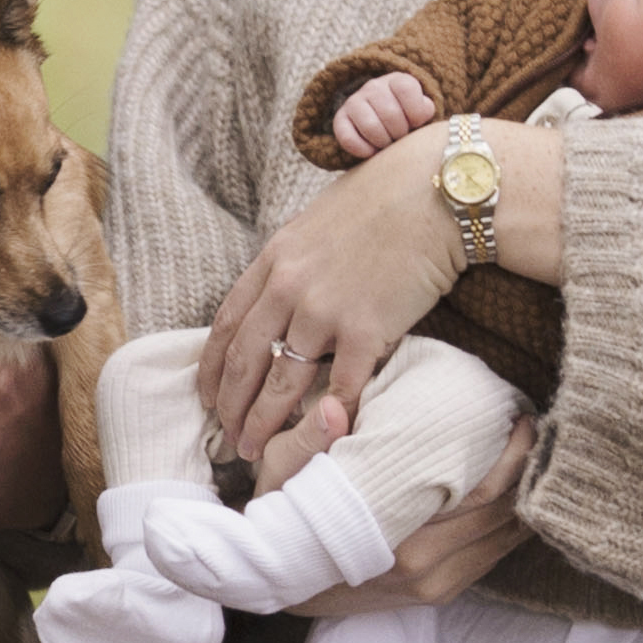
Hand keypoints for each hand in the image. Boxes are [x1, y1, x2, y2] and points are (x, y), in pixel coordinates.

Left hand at [203, 119, 562, 460]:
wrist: (435, 190)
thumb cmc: (386, 198)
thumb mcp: (319, 221)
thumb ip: (296, 259)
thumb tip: (285, 290)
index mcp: (273, 259)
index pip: (227, 324)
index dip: (212, 368)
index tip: (207, 397)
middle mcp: (288, 287)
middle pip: (244, 360)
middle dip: (231, 406)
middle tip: (227, 438)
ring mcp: (324, 310)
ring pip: (282, 383)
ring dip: (264, 423)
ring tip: (257, 452)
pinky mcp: (365, 330)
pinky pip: (341, 387)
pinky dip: (330, 418)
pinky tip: (323, 438)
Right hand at [299, 422, 536, 615]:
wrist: (277, 583)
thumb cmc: (281, 518)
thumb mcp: (279, 475)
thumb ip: (307, 441)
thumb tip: (333, 406)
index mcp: (395, 537)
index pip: (482, 494)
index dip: (514, 456)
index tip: (522, 416)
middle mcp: (424, 567)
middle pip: (504, 517)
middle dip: (528, 470)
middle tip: (534, 428)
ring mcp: (435, 586)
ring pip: (504, 541)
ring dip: (524, 499)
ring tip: (530, 457)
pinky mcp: (439, 594)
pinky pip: (490, 558)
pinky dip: (508, 526)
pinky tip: (513, 493)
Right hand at [329, 71, 441, 159]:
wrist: (385, 124)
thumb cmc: (408, 119)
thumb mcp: (422, 111)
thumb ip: (426, 110)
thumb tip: (424, 112)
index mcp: (397, 80)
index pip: (406, 89)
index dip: (416, 112)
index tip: (417, 123)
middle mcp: (373, 87)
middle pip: (390, 113)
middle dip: (401, 133)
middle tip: (402, 138)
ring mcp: (354, 101)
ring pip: (370, 126)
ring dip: (383, 142)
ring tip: (388, 144)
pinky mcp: (340, 119)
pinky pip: (348, 138)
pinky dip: (363, 150)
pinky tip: (373, 152)